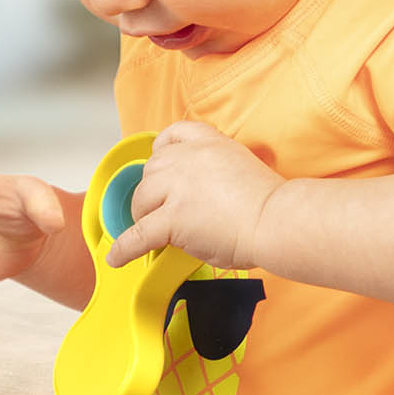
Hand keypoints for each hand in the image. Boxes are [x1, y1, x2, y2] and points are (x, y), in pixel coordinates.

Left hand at [104, 120, 283, 270]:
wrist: (276, 220)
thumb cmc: (269, 203)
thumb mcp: (241, 166)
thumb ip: (214, 171)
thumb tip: (199, 196)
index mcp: (209, 143)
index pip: (172, 135)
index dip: (162, 152)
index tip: (161, 164)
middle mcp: (188, 159)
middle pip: (151, 169)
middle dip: (152, 191)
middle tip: (159, 210)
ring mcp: (177, 187)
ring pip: (141, 199)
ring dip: (142, 215)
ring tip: (151, 231)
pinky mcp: (172, 218)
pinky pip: (138, 235)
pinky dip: (125, 248)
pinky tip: (117, 258)